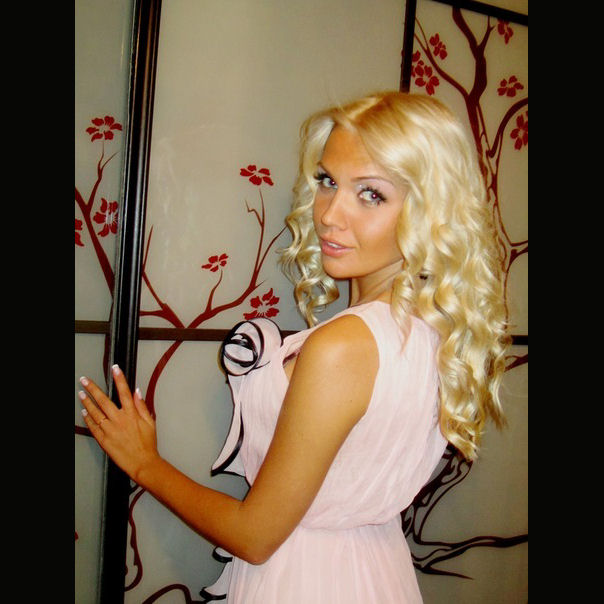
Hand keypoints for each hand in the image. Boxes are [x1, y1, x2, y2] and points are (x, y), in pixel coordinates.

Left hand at [78, 365, 159, 483]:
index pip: (124, 392)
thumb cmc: (147, 444)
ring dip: (87, 401)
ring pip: (95, 412)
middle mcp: (119, 420)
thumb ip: (142, 406)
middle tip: (84, 380)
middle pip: (104, 400)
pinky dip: (88, 419)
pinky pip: (93, 427)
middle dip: (93, 388)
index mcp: (132, 414)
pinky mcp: (104, 440)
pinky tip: (84, 412)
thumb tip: (137, 392)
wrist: (142, 463)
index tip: (115, 369)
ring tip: (81, 393)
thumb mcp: (150, 422)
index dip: (119, 379)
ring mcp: (110, 430)